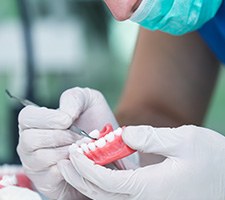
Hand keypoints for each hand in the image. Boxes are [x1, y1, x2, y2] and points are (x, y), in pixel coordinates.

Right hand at [17, 87, 118, 198]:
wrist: (106, 147)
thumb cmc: (94, 122)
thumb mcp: (88, 101)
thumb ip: (74, 98)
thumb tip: (64, 114)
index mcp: (36, 121)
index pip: (26, 117)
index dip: (47, 118)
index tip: (67, 120)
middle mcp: (30, 142)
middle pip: (30, 139)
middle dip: (61, 136)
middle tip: (80, 136)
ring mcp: (35, 163)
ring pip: (40, 158)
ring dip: (67, 151)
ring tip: (83, 147)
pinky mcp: (46, 181)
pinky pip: (51, 175)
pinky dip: (70, 166)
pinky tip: (81, 159)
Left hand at [58, 125, 224, 199]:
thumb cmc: (212, 160)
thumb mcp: (184, 140)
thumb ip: (151, 137)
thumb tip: (125, 134)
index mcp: (151, 188)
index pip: (107, 182)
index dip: (86, 168)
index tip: (75, 153)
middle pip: (102, 194)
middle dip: (81, 177)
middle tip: (66, 160)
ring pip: (109, 197)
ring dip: (89, 181)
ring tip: (76, 164)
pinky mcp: (152, 198)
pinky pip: (120, 195)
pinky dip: (104, 183)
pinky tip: (99, 169)